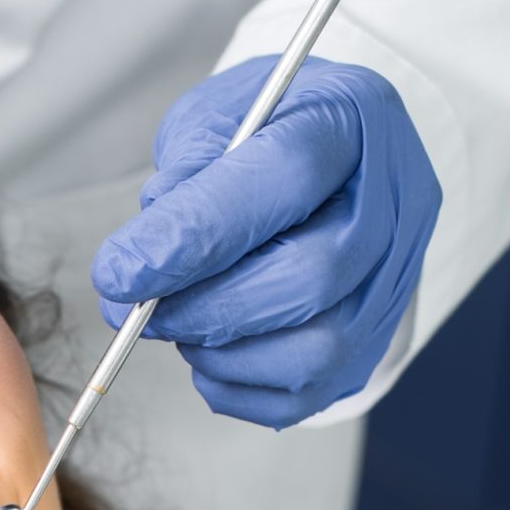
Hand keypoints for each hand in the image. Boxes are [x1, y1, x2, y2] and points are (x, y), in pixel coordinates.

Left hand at [92, 55, 439, 427]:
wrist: (333, 163)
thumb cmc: (268, 132)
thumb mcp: (217, 114)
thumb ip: (186, 172)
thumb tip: (145, 256)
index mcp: (352, 119)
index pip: (286, 177)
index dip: (194, 234)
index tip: (117, 271)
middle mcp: (392, 206)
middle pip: (310, 277)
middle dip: (204, 306)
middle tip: (138, 309)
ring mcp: (392, 283)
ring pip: (315, 351)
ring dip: (222, 352)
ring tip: (178, 323)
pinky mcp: (373, 344)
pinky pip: (303, 394)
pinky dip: (235, 384)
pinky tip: (209, 348)